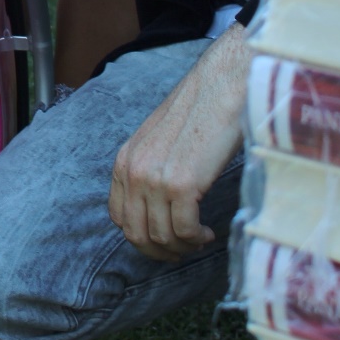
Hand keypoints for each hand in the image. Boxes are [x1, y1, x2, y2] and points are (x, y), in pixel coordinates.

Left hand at [108, 25, 251, 261]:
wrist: (220, 89)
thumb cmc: (198, 116)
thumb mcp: (160, 144)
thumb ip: (151, 172)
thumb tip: (157, 210)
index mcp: (124, 161)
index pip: (118, 217)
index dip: (142, 238)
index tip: (165, 240)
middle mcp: (133, 170)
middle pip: (135, 233)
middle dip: (161, 251)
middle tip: (184, 249)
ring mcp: (154, 177)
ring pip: (160, 237)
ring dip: (182, 246)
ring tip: (200, 237)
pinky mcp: (181, 183)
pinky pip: (183, 230)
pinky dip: (195, 238)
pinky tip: (207, 231)